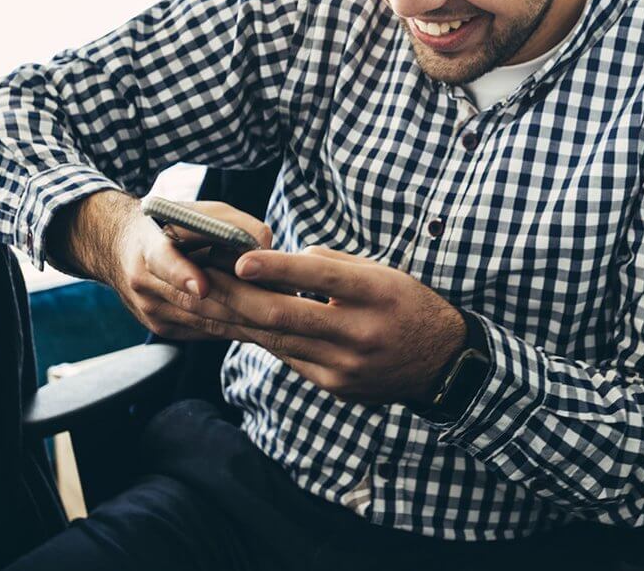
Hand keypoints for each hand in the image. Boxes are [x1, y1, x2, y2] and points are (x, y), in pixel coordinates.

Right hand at [58, 191, 273, 339]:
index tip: (202, 286)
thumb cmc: (169, 223)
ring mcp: (152, 311)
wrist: (119, 249)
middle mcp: (144, 283)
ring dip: (247, 322)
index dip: (182, 274)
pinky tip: (269, 327)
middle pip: (194, 300)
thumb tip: (265, 243)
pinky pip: (207, 332)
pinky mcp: (164, 329)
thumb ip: (229, 222)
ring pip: (205, 321)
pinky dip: (238, 328)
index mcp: (147, 246)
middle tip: (283, 305)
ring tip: (286, 318)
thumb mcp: (194, 211)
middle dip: (241, 305)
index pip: (162, 261)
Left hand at [194, 246, 466, 404]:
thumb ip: (334, 264)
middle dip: (237, 296)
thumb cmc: (407, 305)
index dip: (278, 267)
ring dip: (237, 319)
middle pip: (286, 314)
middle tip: (202, 278)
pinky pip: (290, 357)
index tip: (241, 258)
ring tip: (206, 300)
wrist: (441, 363)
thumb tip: (285, 261)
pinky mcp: (335, 386)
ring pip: (278, 339)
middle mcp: (359, 333)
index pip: (321, 276)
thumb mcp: (382, 272)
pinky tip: (237, 324)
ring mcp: (345, 366)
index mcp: (376, 294)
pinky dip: (262, 338)